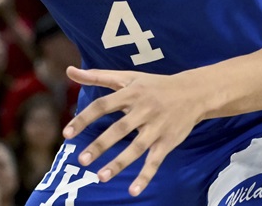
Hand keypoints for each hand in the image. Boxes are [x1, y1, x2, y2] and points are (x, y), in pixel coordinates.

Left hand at [62, 68, 205, 196]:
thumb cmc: (154, 85)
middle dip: (100, 145)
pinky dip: (145, 176)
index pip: (102, 106)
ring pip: (136, 148)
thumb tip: (69, 71)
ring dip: (119, 163)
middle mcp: (143, 110)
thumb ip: (97, 76)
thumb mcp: (127, 77)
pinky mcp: (168, 142)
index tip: (67, 133)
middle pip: (119, 129)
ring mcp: (156, 127)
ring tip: (101, 177)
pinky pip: (155, 161)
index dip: (84, 119)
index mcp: (130, 93)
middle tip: (81, 160)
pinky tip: (133, 190)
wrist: (194, 93)